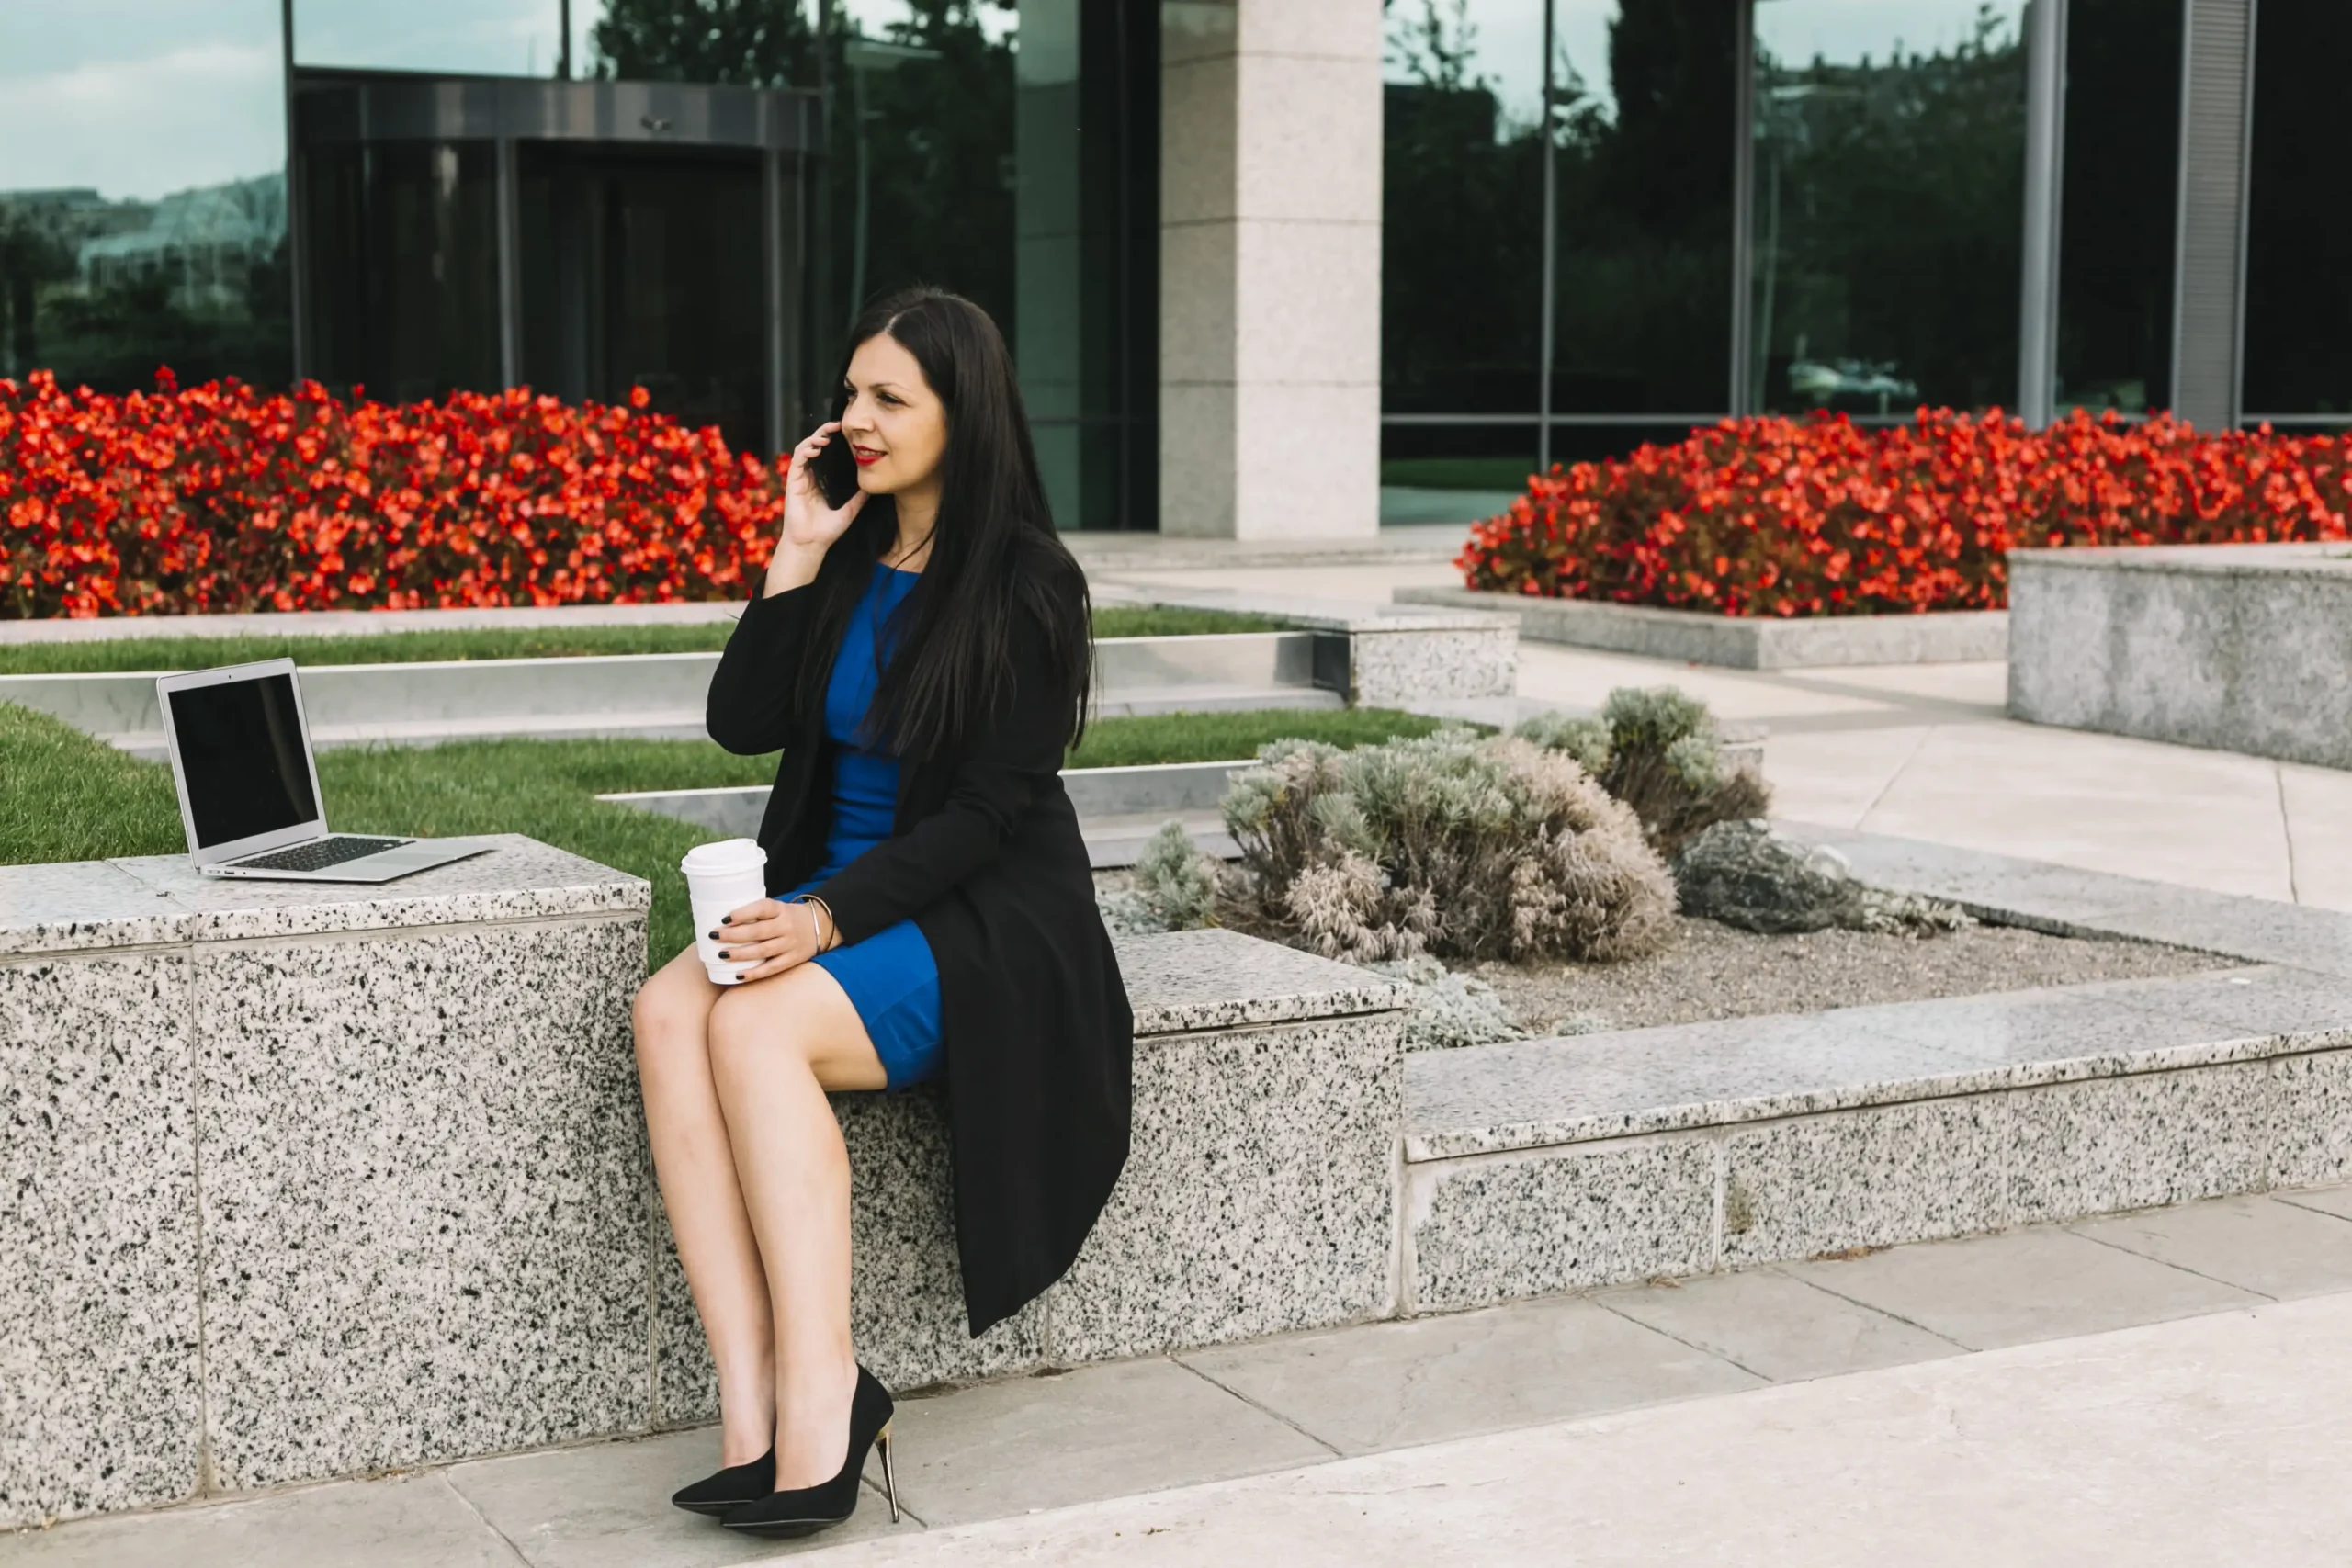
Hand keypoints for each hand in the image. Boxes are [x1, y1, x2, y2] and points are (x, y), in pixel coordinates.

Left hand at [712, 898, 831, 982]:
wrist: (820, 926)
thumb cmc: (788, 917)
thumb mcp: (777, 908)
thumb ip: (756, 914)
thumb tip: (722, 923)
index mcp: (781, 909)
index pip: (761, 908)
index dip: (742, 913)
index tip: (724, 918)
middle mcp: (786, 926)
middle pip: (758, 931)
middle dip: (734, 934)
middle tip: (714, 936)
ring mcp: (790, 944)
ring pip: (763, 951)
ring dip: (740, 954)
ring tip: (722, 954)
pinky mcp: (792, 960)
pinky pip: (771, 968)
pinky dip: (754, 973)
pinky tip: (738, 975)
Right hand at [765, 422, 867, 594]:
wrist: (812, 543)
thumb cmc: (828, 530)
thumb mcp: (851, 510)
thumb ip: (860, 497)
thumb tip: (874, 485)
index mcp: (823, 479)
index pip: (829, 453)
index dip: (835, 440)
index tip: (848, 432)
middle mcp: (812, 475)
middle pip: (816, 446)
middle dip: (825, 432)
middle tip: (838, 425)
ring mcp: (801, 477)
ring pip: (805, 448)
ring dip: (814, 439)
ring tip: (827, 436)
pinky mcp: (793, 481)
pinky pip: (797, 460)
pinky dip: (805, 451)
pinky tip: (816, 449)